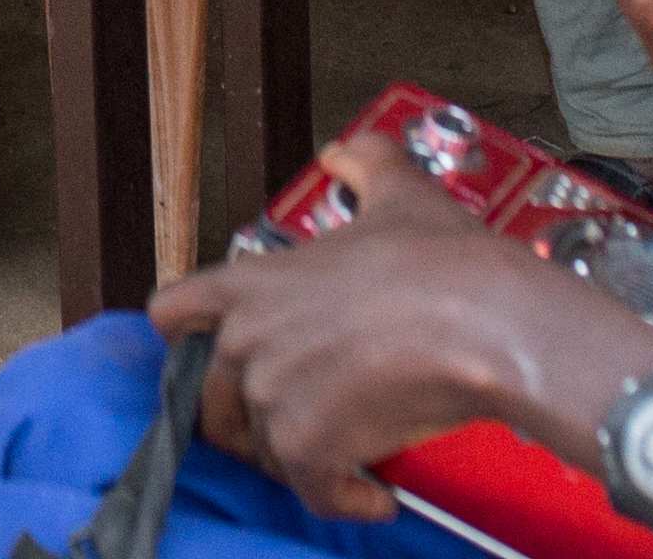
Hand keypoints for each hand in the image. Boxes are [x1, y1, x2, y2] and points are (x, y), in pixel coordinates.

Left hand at [150, 142, 588, 518]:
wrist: (482, 321)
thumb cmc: (442, 261)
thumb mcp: (398, 193)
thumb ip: (363, 166)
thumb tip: (346, 154)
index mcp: (251, 282)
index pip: (170, 314)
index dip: (186, 340)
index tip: (213, 359)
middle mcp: (246, 340)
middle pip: (210, 400)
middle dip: (249, 415)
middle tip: (301, 415)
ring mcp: (270, 396)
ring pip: (263, 450)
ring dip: (302, 455)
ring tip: (349, 446)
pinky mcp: (305, 447)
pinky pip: (312, 490)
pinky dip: (344, 498)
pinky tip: (376, 493)